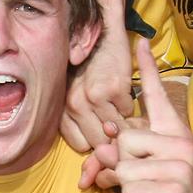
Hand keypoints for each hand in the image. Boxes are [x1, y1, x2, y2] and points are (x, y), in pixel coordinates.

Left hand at [62, 32, 135, 154]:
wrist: (99, 34)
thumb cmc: (86, 67)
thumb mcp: (72, 93)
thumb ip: (76, 121)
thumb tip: (89, 159)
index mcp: (63, 109)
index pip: (80, 146)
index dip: (94, 142)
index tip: (102, 133)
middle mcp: (75, 104)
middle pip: (99, 143)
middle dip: (111, 138)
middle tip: (117, 125)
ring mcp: (94, 96)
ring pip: (116, 129)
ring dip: (122, 122)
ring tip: (119, 108)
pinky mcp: (114, 88)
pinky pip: (128, 112)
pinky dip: (129, 106)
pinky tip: (123, 93)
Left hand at [102, 38, 192, 192]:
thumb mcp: (139, 177)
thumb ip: (122, 157)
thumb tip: (105, 148)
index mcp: (174, 136)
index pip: (158, 97)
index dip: (148, 70)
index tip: (141, 42)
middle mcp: (180, 143)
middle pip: (123, 139)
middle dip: (122, 168)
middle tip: (145, 188)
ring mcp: (178, 163)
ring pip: (122, 164)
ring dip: (128, 188)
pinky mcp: (172, 185)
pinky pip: (128, 186)